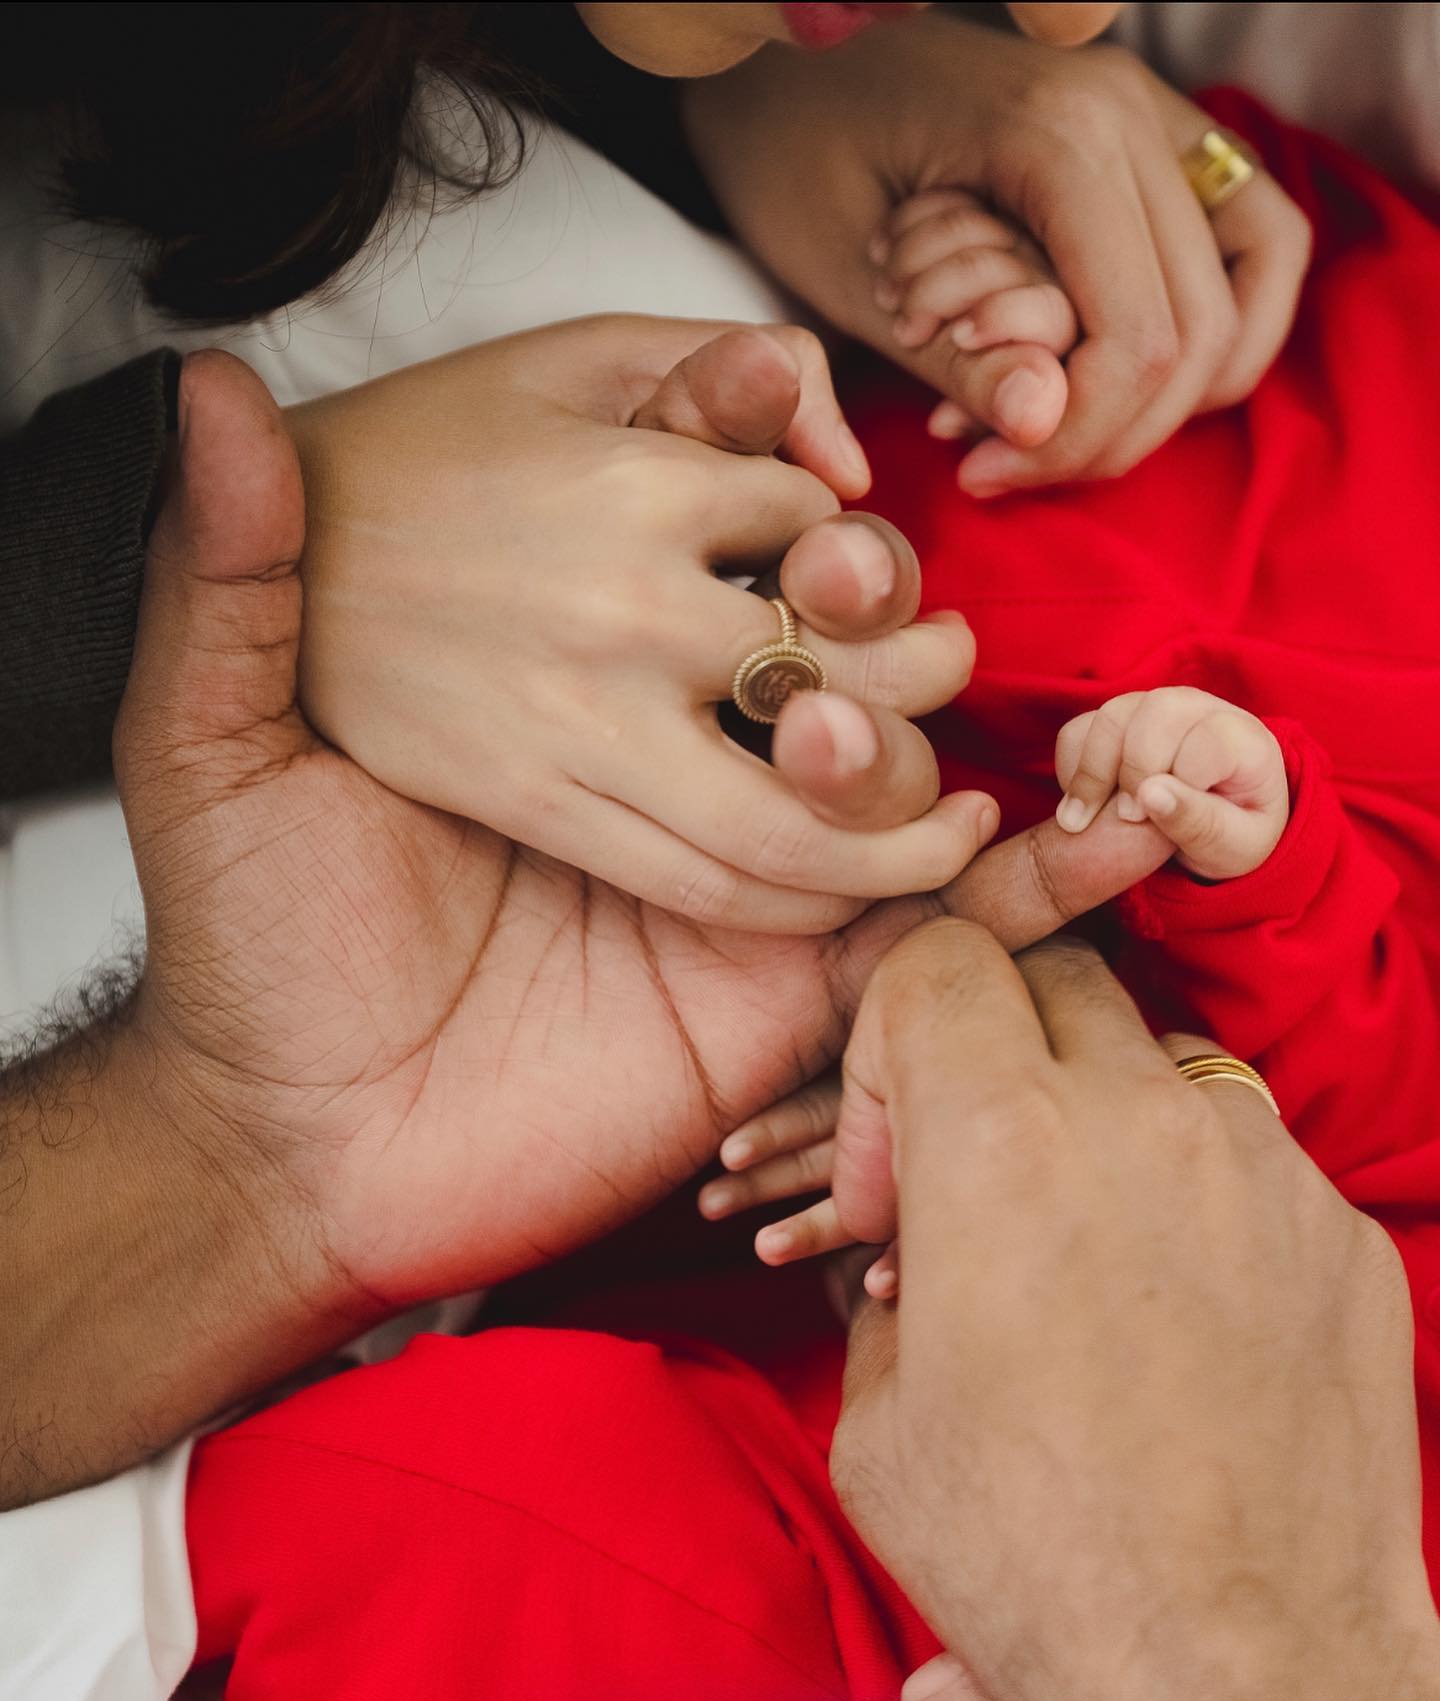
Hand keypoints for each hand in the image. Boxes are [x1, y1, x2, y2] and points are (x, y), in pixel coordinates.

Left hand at [2, 349, 1173, 1502]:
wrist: (286, 1137)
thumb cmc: (250, 936)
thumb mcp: (212, 730)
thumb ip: (226, 569)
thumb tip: (216, 387)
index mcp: (574, 701)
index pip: (718, 579)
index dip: (783, 514)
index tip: (804, 460)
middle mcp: (675, 775)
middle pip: (828, 664)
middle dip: (872, 612)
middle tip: (853, 575)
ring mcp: (739, 885)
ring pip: (892, 782)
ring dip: (922, 725)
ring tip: (916, 683)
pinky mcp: (787, 999)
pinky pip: (931, 939)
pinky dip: (1035, 889)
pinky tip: (1117, 831)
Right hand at [289, 315, 979, 932]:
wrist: (275, 563)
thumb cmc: (424, 450)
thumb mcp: (567, 355)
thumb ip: (716, 368)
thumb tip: (844, 447)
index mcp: (643, 483)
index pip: (823, 535)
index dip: (862, 562)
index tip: (859, 582)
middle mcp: (629, 611)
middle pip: (843, 680)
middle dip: (922, 690)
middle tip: (943, 688)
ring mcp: (585, 723)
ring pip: (791, 820)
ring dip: (897, 837)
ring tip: (953, 829)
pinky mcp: (541, 804)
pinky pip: (703, 879)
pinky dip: (798, 897)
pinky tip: (848, 887)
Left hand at [685, 15, 1310, 492]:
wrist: (778, 60)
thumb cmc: (788, 146)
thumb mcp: (840, 265)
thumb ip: (952, 352)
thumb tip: (1042, 426)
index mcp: (1060, 132)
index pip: (1137, 334)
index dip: (1075, 436)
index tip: (981, 472)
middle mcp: (1132, 116)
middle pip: (1200, 331)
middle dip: (1106, 434)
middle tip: (1000, 465)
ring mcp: (1156, 122)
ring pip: (1244, 297)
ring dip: (1161, 399)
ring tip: (1049, 433)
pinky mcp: (1153, 144)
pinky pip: (1243, 253)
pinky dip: (1195, 342)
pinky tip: (1096, 379)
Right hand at [829, 924, 1439, 1700]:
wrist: (1236, 1678)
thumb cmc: (1033, 1559)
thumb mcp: (881, 1420)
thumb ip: (887, 1281)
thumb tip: (909, 1246)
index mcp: (1000, 1144)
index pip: (940, 960)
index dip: (892, 1039)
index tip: (892, 1163)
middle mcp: (1142, 1122)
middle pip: (1054, 982)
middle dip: (993, 1048)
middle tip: (973, 1173)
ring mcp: (1261, 1171)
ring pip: (1158, 1059)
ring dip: (1100, 1115)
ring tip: (1083, 1244)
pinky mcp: (1338, 1234)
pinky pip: (1249, 1154)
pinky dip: (1194, 1192)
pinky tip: (1179, 1310)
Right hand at [1054, 687, 1287, 878]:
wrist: (1215, 825)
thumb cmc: (1232, 836)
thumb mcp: (1232, 847)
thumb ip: (1199, 822)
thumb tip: (1149, 794)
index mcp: (1243, 739)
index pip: (1208, 739)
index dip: (1179, 780)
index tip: (1155, 820)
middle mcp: (1199, 710)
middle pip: (1158, 711)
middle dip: (1133, 768)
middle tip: (1127, 819)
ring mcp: (1153, 709)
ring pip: (1112, 715)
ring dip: (1091, 771)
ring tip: (1082, 823)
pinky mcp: (1116, 722)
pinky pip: (1079, 728)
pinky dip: (1070, 767)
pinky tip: (1082, 805)